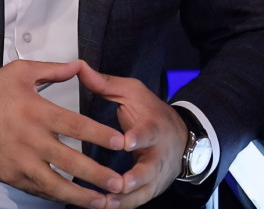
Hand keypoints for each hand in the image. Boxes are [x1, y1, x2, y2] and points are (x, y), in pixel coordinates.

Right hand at [0, 59, 125, 207]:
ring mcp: (20, 162)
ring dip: (81, 195)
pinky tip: (75, 200)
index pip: (75, 125)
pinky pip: (38, 190)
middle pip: (70, 160)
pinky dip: (58, 197)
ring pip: (55, 184)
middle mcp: (30, 140)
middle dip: (97, 173)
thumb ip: (53, 70)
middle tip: (118, 182)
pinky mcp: (11, 177)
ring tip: (102, 202)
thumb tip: (80, 65)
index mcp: (36, 111)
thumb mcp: (19, 72)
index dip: (99, 135)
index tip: (119, 142)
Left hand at [78, 62, 187, 207]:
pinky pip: (138, 202)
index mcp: (154, 127)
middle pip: (150, 169)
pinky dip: (123, 206)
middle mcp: (158, 154)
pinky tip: (104, 208)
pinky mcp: (151, 189)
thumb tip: (81, 68)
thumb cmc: (152, 114)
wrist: (181, 137)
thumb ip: (106, 84)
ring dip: (125, 199)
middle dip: (136, 178)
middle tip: (120, 183)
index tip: (126, 142)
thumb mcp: (133, 93)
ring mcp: (156, 175)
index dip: (139, 138)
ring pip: (144, 191)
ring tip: (105, 203)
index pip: (148, 133)